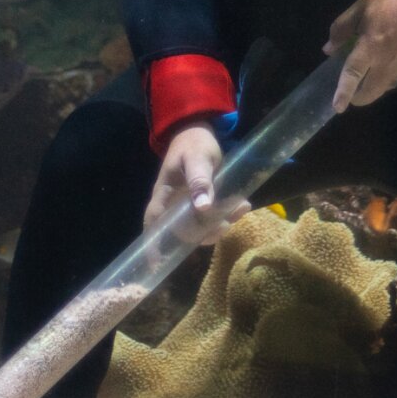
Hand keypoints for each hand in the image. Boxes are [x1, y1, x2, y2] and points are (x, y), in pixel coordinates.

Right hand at [144, 120, 245, 243]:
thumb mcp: (197, 158)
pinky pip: (214, 217)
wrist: (199, 132)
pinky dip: (228, 215)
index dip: (154, 246)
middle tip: (225, 225)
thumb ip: (199, 180)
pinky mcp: (203, 204)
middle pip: (183, 232)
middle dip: (205, 233)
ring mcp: (188, 206)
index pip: (154, 224)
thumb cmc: (192, 144)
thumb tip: (202, 208)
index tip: (158, 264)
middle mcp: (174, 205)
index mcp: (164, 195)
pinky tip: (242, 205)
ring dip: (220, 224)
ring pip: (201, 227)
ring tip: (239, 209)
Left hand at [324, 0, 396, 111]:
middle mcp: (385, 63)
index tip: (337, 108)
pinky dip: (382, 82)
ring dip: (370, 90)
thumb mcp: (360, 7)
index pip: (353, 75)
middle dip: (357, 97)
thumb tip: (329, 50)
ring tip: (363, 77)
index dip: (344, 92)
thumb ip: (341, 29)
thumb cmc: (389, 0)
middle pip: (369, 93)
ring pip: (381, 90)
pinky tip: (379, 69)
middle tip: (348, 89)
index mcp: (370, 47)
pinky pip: (392, 82)